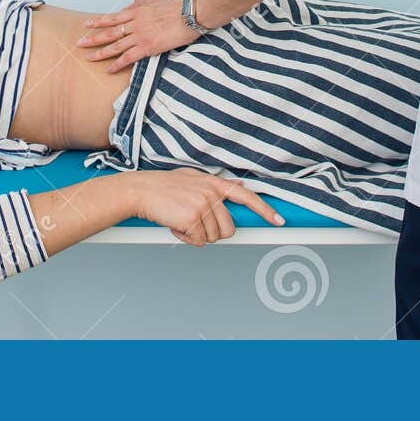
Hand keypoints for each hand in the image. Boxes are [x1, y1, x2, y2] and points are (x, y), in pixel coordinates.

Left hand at [76, 0, 197, 72]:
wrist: (191, 12)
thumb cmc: (181, 8)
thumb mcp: (161, 3)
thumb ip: (150, 9)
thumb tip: (148, 12)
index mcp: (138, 11)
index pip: (114, 17)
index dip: (100, 21)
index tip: (87, 23)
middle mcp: (136, 22)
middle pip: (109, 31)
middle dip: (93, 37)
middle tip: (79, 43)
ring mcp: (140, 35)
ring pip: (115, 45)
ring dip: (100, 52)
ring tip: (88, 57)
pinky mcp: (148, 46)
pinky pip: (128, 57)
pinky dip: (117, 64)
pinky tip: (108, 69)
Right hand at [125, 169, 284, 243]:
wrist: (140, 191)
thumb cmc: (163, 187)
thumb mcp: (192, 179)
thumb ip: (213, 186)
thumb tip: (235, 188)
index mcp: (214, 183)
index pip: (246, 196)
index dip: (264, 210)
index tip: (279, 220)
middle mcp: (212, 193)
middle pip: (229, 229)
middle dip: (214, 232)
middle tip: (195, 223)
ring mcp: (203, 206)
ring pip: (214, 237)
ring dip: (197, 235)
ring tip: (181, 220)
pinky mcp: (193, 219)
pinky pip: (199, 241)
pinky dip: (187, 239)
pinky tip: (175, 225)